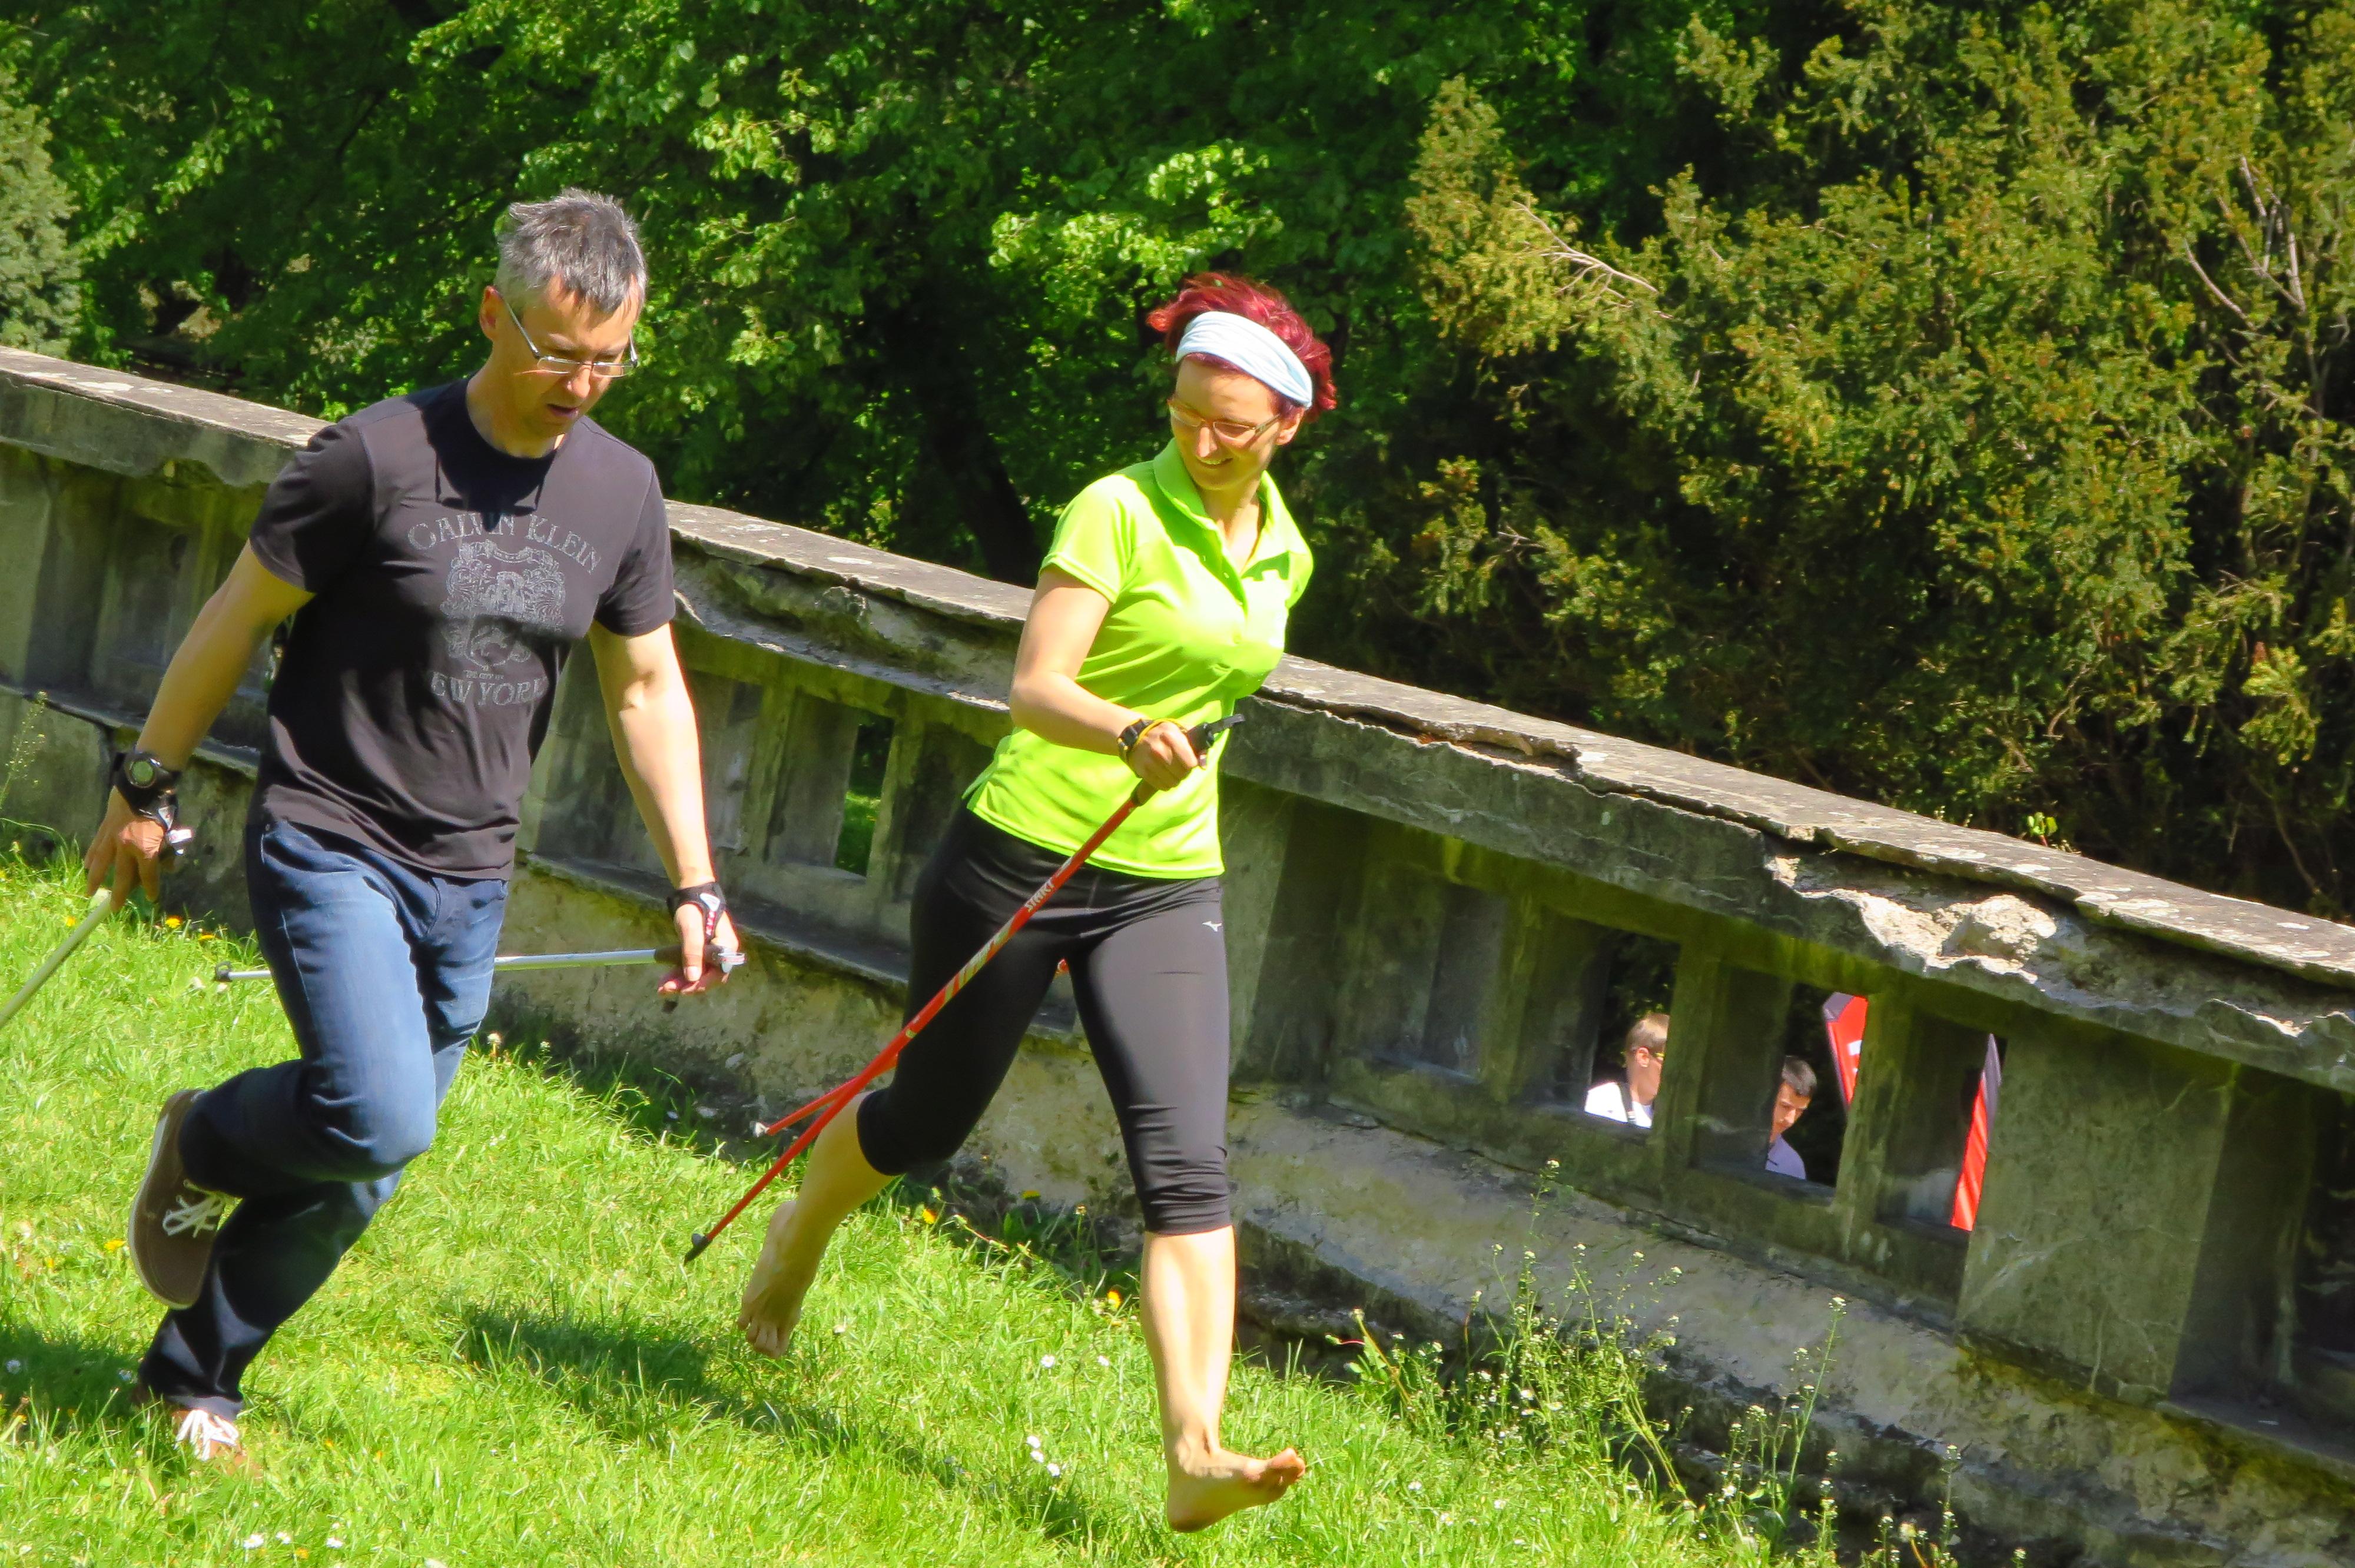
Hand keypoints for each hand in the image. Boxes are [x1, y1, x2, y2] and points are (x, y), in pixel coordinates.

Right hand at [81, 789, 161, 911]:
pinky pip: (96, 847)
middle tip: (113, 908)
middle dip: (119, 893)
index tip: (151, 897)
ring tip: (90, 893)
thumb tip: (169, 866)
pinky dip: (91, 858)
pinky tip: (86, 866)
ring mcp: (112, 839)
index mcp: (145, 849)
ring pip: (101, 864)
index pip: (148, 875)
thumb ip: (168, 851)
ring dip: (95, 879)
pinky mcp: (104, 829)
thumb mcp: (171, 831)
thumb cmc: (161, 808)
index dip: (151, 887)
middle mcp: (126, 848)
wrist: (143, 786)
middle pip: (122, 876)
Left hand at [660, 903, 739, 996]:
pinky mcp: (702, 952)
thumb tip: (692, 978)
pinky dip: (679, 974)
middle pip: (708, 977)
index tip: (682, 990)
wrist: (691, 892)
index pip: (718, 973)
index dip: (700, 984)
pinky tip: (665, 979)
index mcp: (726, 946)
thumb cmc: (693, 907)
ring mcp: (712, 953)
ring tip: (661, 987)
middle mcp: (722, 952)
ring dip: (680, 982)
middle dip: (686, 985)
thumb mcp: (690, 929)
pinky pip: (692, 967)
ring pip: (698, 974)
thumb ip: (692, 952)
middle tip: (664, 989)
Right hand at [1123, 720, 1201, 793]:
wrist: (1136, 735)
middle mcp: (1159, 749)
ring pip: (1173, 782)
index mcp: (1171, 736)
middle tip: (1180, 766)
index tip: (1188, 760)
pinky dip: (1166, 784)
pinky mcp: (1143, 771)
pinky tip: (1164, 775)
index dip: (1192, 763)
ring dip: (1175, 779)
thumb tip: (1203, 765)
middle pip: (1182, 774)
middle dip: (1184, 772)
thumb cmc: (1164, 733)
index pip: (1190, 763)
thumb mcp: (1182, 731)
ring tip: (1172, 771)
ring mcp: (1150, 761)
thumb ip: (1197, 745)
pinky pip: (1162, 786)